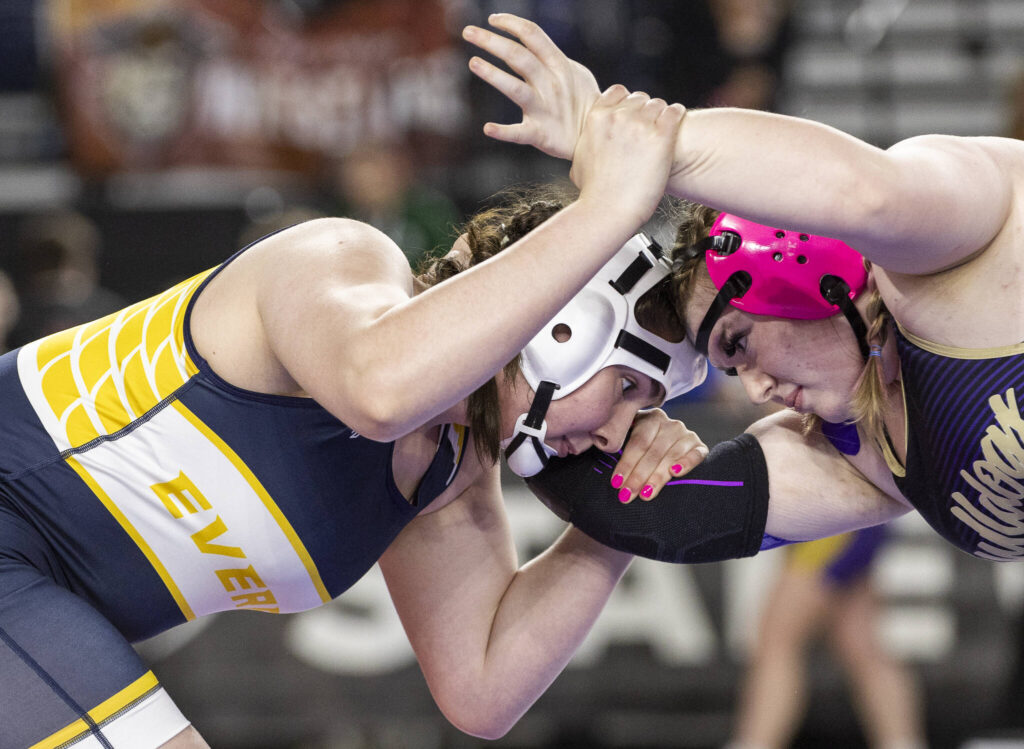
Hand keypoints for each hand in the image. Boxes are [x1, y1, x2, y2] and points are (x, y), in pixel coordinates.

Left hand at [463, 13, 599, 159]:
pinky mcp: (541, 134)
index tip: (492, 19)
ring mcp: (545, 109)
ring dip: (493, 75)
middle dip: (491, 41)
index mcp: (559, 65)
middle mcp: (550, 84)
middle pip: (518, 56)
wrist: (598, 135)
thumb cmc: (583, 101)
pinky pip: (519, 133)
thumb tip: (531, 39)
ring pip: (516, 89)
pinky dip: (503, 132)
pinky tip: (487, 128)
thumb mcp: (576, 73)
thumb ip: (553, 57)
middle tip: (468, 32)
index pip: (532, 35)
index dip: (510, 23)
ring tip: (473, 63)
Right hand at [570, 86, 685, 226]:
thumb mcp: (578, 163)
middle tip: (647, 133)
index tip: (630, 118)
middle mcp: (618, 115)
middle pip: (640, 98)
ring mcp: (640, 124)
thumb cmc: (593, 194)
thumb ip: (587, 144)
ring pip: (658, 104)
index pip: (617, 92)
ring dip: (661, 117)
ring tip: (661, 136)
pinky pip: (675, 112)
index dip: (626, 104)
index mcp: (596, 117)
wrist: (607, 211)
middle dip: (644, 113)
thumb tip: (588, 147)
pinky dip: (676, 119)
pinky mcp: (661, 135)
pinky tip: (673, 131)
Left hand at [613, 409, 707, 504]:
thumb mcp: (633, 442)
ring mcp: (687, 435)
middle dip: (638, 476)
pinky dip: (686, 463)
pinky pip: (696, 455)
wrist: (672, 447)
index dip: (626, 463)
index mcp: (650, 419)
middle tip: (628, 494)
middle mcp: (670, 424)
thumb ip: (623, 451)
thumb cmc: (646, 450)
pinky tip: (675, 473)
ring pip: (671, 456)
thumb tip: (613, 476)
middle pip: (653, 452)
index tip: (616, 483)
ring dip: (657, 477)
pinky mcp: (700, 447)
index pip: (638, 442)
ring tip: (646, 494)